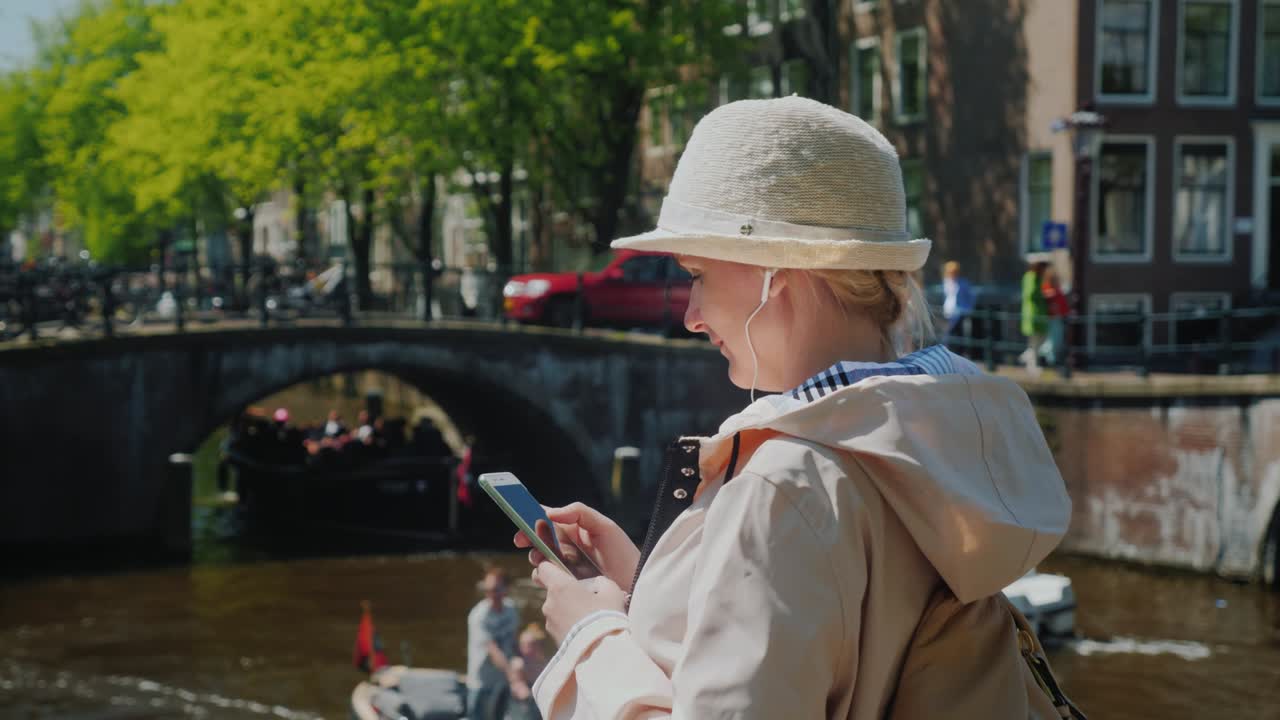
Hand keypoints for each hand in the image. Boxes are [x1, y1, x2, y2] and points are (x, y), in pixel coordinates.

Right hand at [514, 502, 639, 590]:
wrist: (635, 587)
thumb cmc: (624, 554)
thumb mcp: (605, 528)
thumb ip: (580, 513)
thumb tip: (551, 513)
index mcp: (575, 529)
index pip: (548, 519)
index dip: (532, 518)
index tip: (522, 521)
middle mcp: (568, 546)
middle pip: (539, 540)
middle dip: (529, 541)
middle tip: (525, 543)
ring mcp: (566, 566)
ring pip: (540, 560)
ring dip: (537, 559)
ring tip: (546, 562)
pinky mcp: (566, 585)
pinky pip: (547, 580)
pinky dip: (544, 578)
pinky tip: (553, 578)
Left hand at [532, 560, 626, 643]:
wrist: (601, 652)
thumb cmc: (606, 616)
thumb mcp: (611, 591)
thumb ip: (601, 582)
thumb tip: (598, 583)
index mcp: (560, 586)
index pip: (542, 569)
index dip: (550, 567)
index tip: (562, 571)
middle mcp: (549, 602)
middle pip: (554, 590)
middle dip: (568, 593)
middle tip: (588, 600)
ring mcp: (549, 622)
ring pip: (557, 608)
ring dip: (569, 610)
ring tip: (589, 619)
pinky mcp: (553, 637)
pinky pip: (560, 624)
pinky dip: (569, 625)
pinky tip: (585, 631)